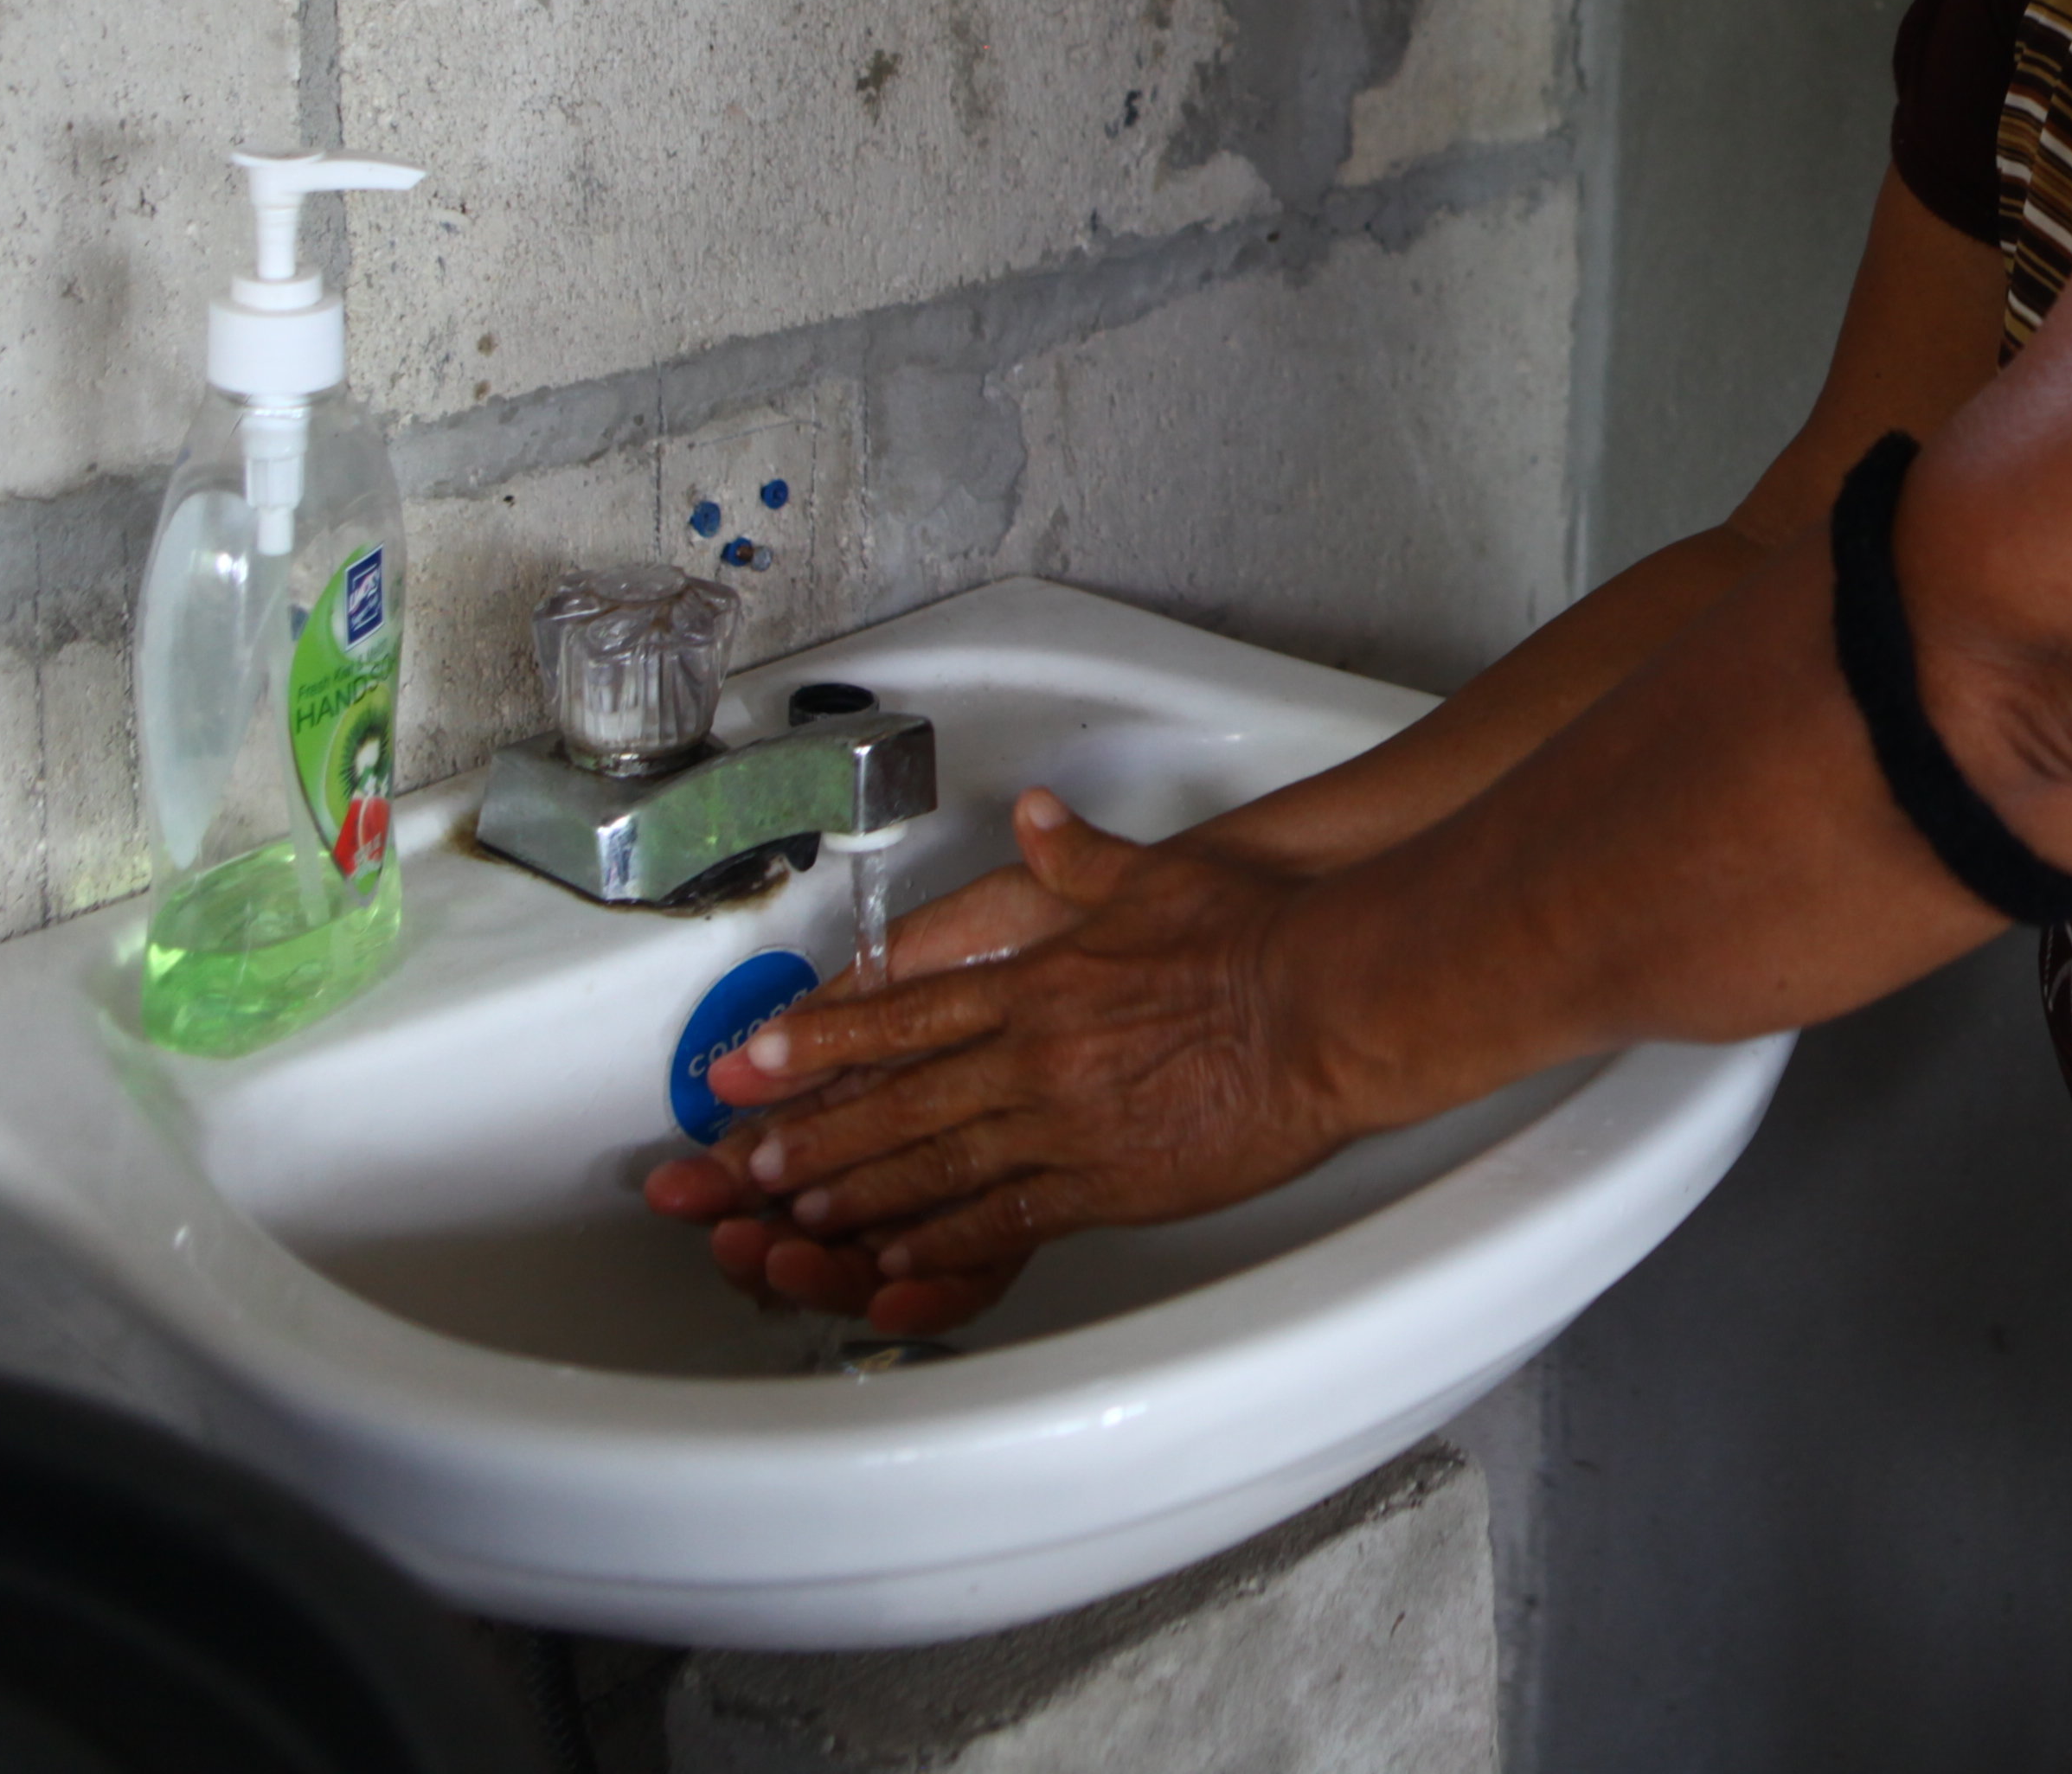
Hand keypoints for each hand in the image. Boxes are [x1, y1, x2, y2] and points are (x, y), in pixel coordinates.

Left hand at [659, 789, 1340, 1326]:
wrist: (1326, 1006)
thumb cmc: (1256, 937)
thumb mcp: (1157, 876)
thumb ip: (1080, 856)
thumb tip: (1035, 815)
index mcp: (1039, 980)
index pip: (902, 1011)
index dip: (822, 1039)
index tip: (757, 1059)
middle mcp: (1036, 1054)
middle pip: (901, 1099)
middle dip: (815, 1131)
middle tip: (746, 1161)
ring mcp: (1068, 1123)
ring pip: (936, 1166)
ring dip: (860, 1189)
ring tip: (797, 1214)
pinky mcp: (1111, 1183)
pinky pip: (1007, 1220)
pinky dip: (943, 1241)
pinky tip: (901, 1256)